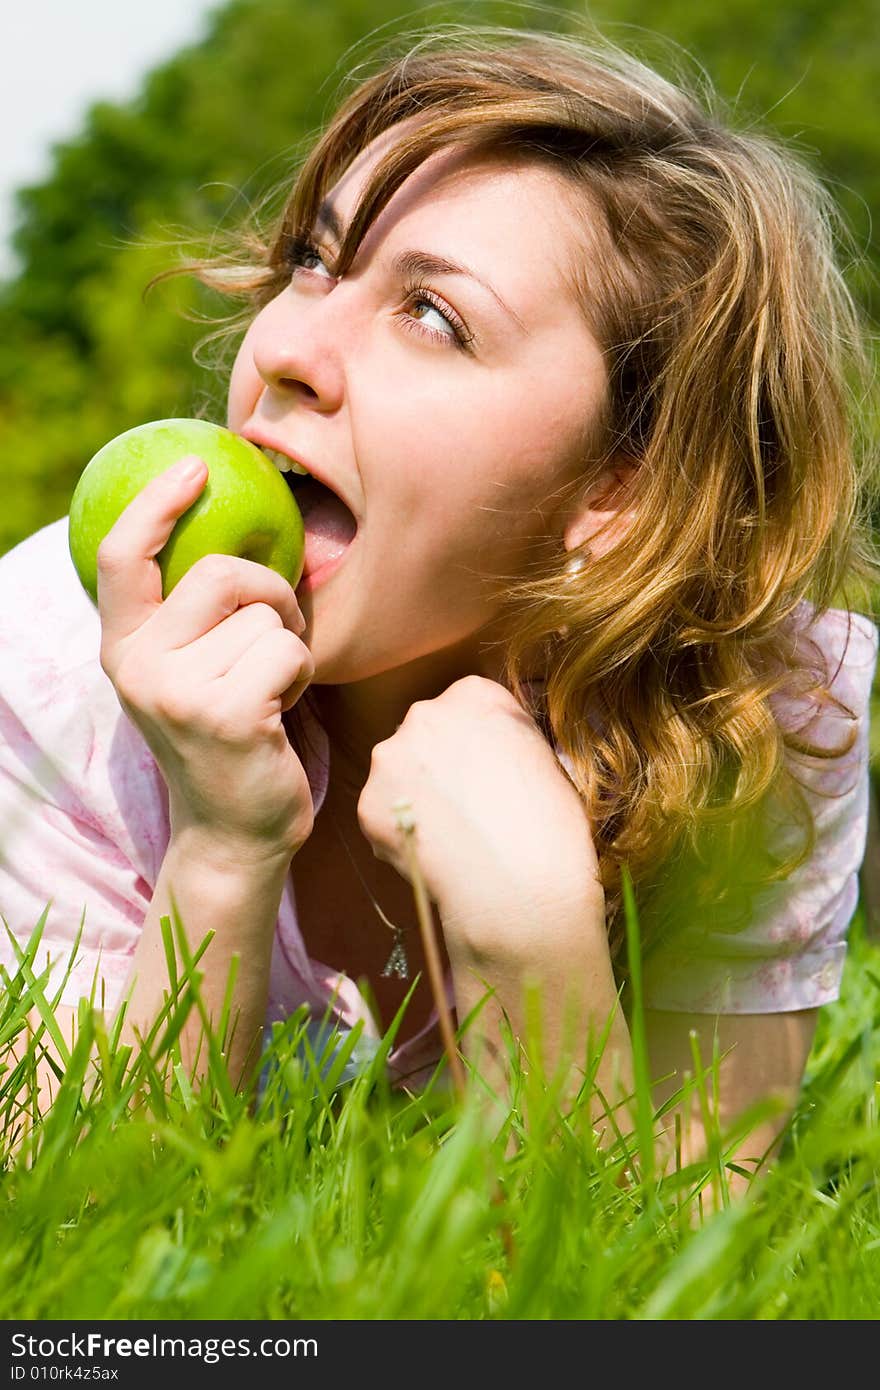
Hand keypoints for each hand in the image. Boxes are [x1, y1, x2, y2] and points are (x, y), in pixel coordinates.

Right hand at [96, 455, 315, 865]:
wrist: (236, 831)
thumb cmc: (231, 736)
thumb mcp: (190, 672)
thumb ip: (190, 615)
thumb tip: (232, 530)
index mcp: (124, 649)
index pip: (121, 558)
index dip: (156, 504)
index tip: (194, 466)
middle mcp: (138, 667)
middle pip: (221, 573)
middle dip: (269, 595)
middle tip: (275, 638)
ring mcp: (177, 692)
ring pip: (265, 616)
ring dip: (287, 647)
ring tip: (268, 692)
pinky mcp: (226, 715)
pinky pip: (288, 651)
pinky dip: (301, 675)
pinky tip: (281, 711)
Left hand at [356, 675, 604, 967]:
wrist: (520, 890)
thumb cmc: (549, 828)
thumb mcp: (545, 759)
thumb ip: (506, 739)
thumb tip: (491, 749)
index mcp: (475, 695)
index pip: (466, 707)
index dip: (476, 745)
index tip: (487, 772)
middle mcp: (425, 714)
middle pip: (425, 734)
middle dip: (438, 764)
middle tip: (465, 806)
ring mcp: (390, 757)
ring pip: (397, 773)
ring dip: (415, 796)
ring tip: (450, 836)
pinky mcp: (368, 802)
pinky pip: (382, 814)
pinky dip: (400, 833)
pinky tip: (432, 855)